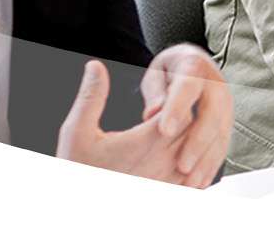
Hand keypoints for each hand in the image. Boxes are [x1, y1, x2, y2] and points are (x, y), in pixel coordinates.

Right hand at [55, 60, 193, 186]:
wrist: (81, 207)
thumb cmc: (78, 169)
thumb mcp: (76, 132)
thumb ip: (91, 98)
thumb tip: (95, 66)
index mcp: (147, 142)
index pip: (180, 111)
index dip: (174, 101)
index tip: (163, 94)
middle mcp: (164, 162)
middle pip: (192, 128)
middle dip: (184, 116)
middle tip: (171, 106)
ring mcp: (168, 180)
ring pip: (196, 152)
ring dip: (189, 139)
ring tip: (175, 128)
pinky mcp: (168, 193)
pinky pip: (192, 174)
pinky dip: (190, 161)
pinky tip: (176, 153)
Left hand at [138, 44, 231, 187]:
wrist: (194, 65)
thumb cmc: (168, 72)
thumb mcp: (156, 74)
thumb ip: (155, 93)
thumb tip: (153, 112)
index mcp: (194, 67)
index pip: (188, 88)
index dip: (177, 109)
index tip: (165, 131)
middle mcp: (216, 86)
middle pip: (212, 115)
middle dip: (197, 143)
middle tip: (181, 166)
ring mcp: (226, 106)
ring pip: (220, 134)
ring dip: (207, 161)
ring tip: (190, 183)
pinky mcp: (227, 122)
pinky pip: (223, 145)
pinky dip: (212, 166)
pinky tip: (200, 183)